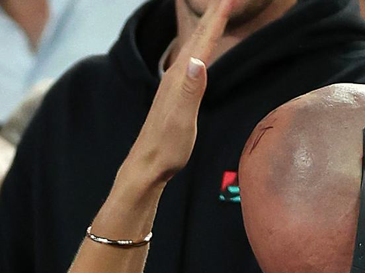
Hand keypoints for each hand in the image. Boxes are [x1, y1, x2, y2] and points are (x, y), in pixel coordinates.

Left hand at [122, 0, 233, 186]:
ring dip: (205, 28)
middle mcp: (174, 77)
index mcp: (179, 78)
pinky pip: (190, 62)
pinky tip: (199, 51)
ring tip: (216, 14)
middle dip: (212, 15)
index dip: (217, 19)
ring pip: (193, 48)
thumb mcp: (182, 120)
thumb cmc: (166, 148)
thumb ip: (191, 90)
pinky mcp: (173, 95)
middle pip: (197, 39)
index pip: (202, 42)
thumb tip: (197, 61)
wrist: (147, 166)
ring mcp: (172, 85)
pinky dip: (199, 49)